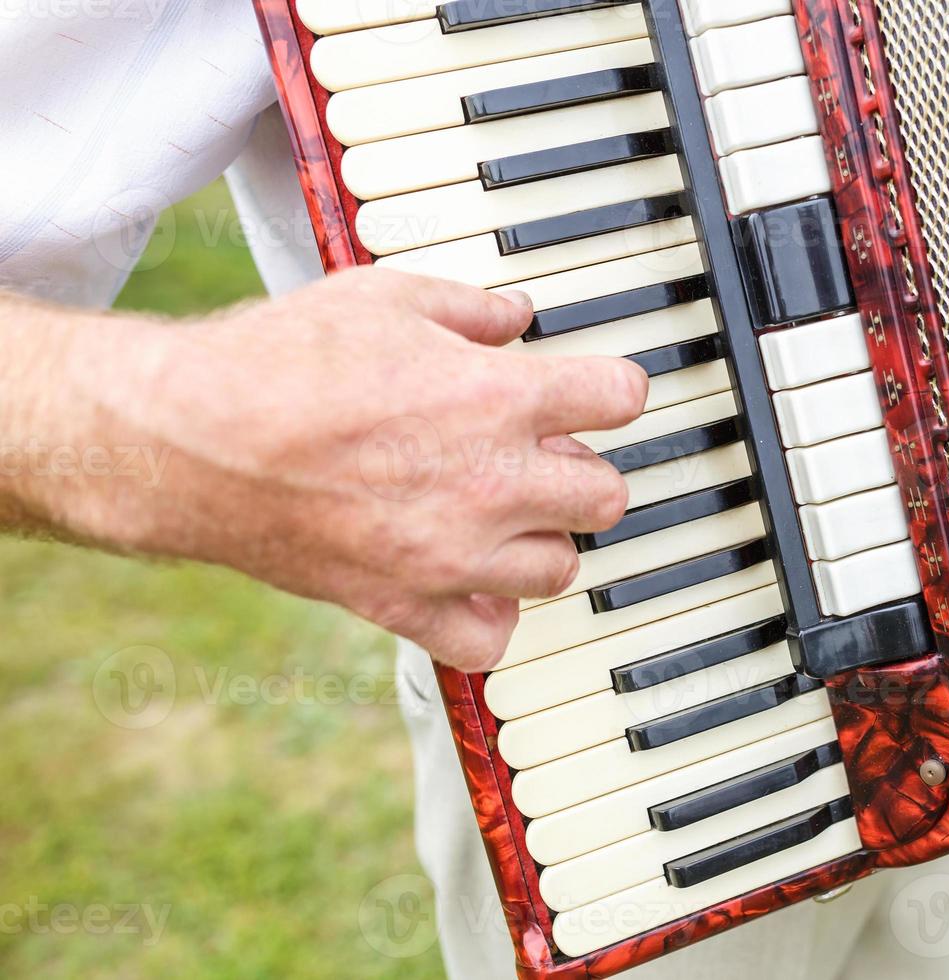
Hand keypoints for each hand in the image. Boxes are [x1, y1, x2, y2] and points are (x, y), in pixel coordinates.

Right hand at [15, 268, 646, 671]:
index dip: (615, 388)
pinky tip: (475, 580)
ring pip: (562, 568)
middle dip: (584, 471)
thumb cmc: (277, 361)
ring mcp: (453, 553)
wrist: (188, 440)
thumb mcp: (382, 296)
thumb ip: (469, 307)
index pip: (621, 398)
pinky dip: (494, 615)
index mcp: (497, 399)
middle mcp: (491, 484)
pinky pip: (491, 639)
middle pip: (607, 497)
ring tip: (506, 513)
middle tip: (547, 456)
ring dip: (545, 539)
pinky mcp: (405, 604)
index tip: (600, 391)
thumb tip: (517, 316)